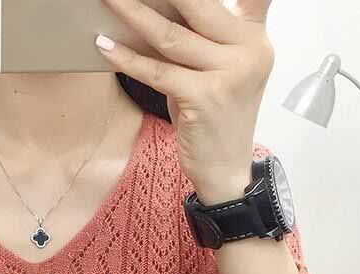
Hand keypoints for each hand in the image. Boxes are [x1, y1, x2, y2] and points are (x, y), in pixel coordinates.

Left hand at [95, 0, 274, 202]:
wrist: (226, 171)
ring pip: (170, 36)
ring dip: (133, 14)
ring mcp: (230, 73)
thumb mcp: (217, 70)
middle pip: (196, 4)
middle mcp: (250, 50)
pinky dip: (127, 59)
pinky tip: (105, 46)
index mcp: (254, 36)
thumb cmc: (214, 118)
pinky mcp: (205, 97)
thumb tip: (152, 8)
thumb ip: (202, 37)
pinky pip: (157, 71)